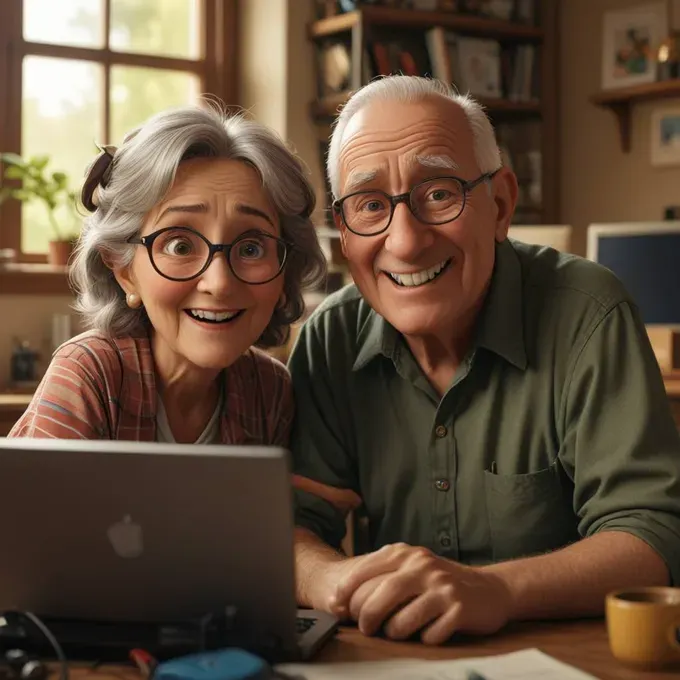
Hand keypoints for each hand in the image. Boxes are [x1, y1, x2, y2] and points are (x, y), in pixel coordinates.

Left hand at [332, 543, 512, 644]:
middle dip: (368, 616)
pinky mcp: (459, 609)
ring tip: (396, 632)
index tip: (336, 606)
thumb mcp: (412, 567)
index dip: (348, 590)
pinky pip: (430, 634)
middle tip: (365, 628)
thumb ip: (383, 574)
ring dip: (395, 632)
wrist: (490, 589)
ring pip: (404, 620)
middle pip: (384, 594)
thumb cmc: (439, 582)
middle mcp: (424, 566)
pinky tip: (428, 632)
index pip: (368, 569)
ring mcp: (442, 588)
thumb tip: (341, 596)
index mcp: (407, 554)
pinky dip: (424, 639)